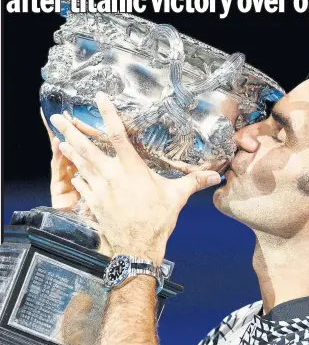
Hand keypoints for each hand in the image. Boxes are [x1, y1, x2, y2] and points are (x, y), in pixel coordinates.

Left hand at [50, 92, 221, 263]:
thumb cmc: (158, 220)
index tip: (99, 98)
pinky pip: (82, 186)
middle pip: (87, 148)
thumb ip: (193, 182)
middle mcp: (112, 176)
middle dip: (70, 132)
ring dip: (69, 150)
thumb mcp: (176, 197)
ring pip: (81, 165)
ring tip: (59, 139)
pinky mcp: (95, 203)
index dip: (108, 115)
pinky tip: (73, 172)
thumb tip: (215, 175)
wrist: (138, 246)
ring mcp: (100, 190)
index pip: (118, 136)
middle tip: (56, 118)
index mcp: (132, 170)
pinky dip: (77, 176)